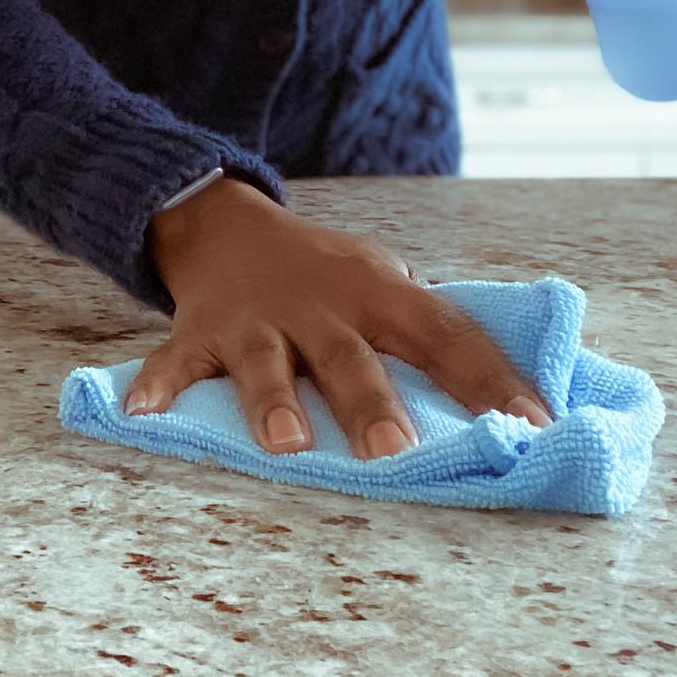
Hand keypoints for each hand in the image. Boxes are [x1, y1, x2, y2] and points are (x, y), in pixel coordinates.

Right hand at [130, 179, 551, 457]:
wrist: (225, 223)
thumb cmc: (323, 273)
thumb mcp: (381, 278)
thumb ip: (425, 327)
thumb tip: (513, 396)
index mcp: (378, 293)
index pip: (445, 334)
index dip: (491, 378)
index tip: (535, 425)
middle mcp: (318, 306)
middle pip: (350, 358)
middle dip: (374, 406)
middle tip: (399, 453)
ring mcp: (255, 321)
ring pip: (267, 366)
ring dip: (275, 404)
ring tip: (287, 445)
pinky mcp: (199, 332)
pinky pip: (175, 361)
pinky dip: (157, 384)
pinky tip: (142, 411)